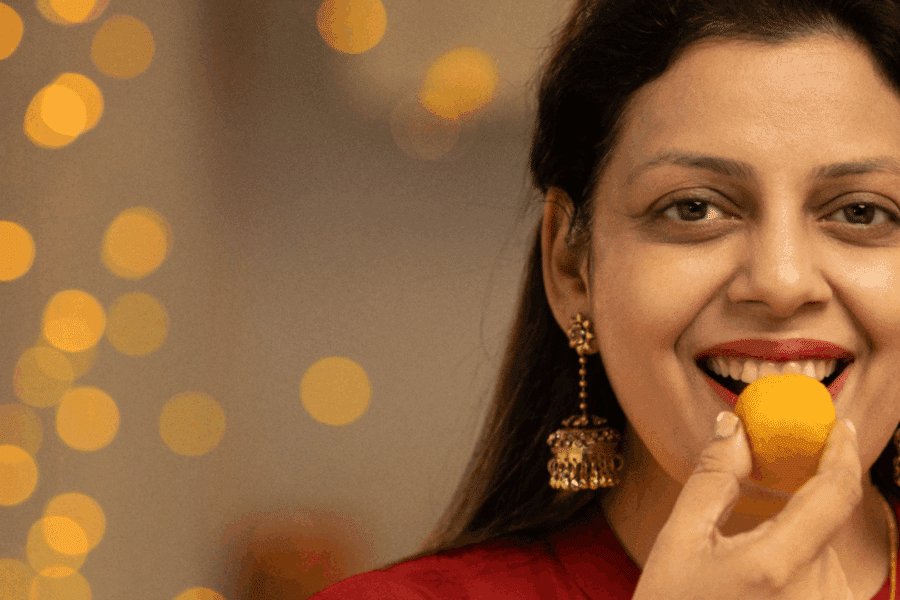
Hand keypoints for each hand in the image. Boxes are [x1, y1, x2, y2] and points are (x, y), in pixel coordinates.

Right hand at [633, 415, 861, 599]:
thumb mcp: (679, 543)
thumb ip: (713, 479)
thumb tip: (734, 427)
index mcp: (777, 566)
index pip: (835, 492)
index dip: (842, 452)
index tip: (838, 426)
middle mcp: (818, 597)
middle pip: (826, 523)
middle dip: (800, 502)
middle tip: (766, 494)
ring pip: (826, 554)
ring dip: (797, 542)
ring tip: (744, 570)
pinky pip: (827, 584)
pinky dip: (800, 569)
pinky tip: (759, 587)